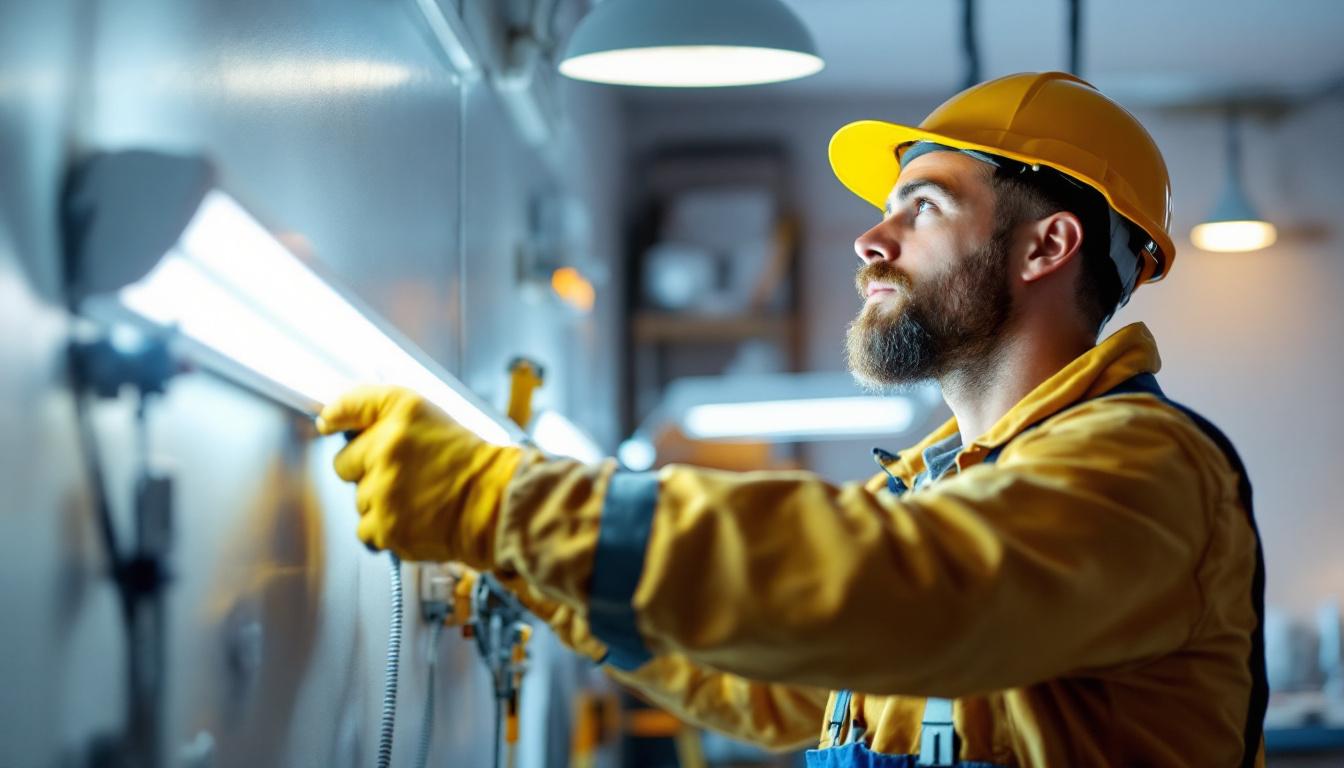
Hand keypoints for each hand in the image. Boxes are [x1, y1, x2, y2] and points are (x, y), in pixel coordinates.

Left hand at [316, 385, 523, 566]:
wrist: (496, 504)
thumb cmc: (469, 463)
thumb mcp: (430, 415)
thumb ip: (379, 410)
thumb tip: (330, 420)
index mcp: (402, 413)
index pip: (347, 406)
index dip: (337, 417)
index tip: (332, 424)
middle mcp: (388, 448)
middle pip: (344, 463)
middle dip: (366, 469)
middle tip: (402, 472)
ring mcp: (384, 490)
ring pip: (358, 499)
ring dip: (380, 501)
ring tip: (416, 496)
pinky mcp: (385, 526)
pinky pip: (366, 529)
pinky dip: (386, 528)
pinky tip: (413, 517)